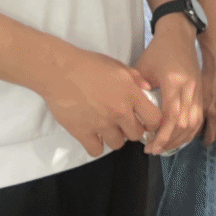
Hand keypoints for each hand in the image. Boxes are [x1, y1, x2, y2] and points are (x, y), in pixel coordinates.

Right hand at [36, 45, 159, 156]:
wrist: (61, 71)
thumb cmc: (90, 65)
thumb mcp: (119, 66)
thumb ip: (136, 78)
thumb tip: (147, 89)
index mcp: (131, 94)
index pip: (154, 119)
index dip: (153, 122)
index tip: (147, 121)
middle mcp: (119, 111)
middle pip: (136, 135)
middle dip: (133, 130)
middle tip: (125, 124)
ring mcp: (101, 124)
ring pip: (117, 144)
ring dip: (115, 137)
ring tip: (108, 128)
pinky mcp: (83, 132)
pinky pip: (96, 151)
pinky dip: (96, 146)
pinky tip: (94, 136)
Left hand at [135, 18, 203, 154]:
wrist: (180, 33)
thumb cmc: (159, 49)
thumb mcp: (143, 68)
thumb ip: (139, 91)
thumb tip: (134, 114)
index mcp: (175, 82)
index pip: (172, 117)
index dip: (162, 136)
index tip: (149, 146)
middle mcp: (190, 89)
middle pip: (184, 124)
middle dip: (169, 141)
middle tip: (153, 150)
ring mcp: (198, 90)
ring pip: (194, 123)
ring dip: (180, 139)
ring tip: (165, 146)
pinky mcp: (201, 91)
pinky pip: (199, 117)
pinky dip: (189, 131)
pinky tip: (178, 137)